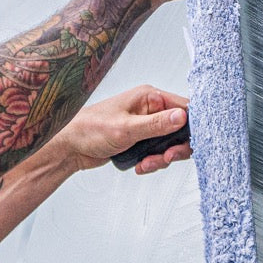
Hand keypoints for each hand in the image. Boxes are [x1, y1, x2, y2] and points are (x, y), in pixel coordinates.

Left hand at [50, 85, 190, 174]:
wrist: (70, 146)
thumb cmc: (91, 130)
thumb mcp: (126, 128)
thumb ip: (156, 124)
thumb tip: (183, 116)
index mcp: (149, 97)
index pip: (185, 108)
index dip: (192, 127)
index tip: (187, 144)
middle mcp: (150, 108)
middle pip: (181, 129)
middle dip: (175, 148)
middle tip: (165, 158)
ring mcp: (146, 124)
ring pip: (169, 144)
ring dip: (161, 158)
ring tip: (145, 164)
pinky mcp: (140, 139)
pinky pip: (157, 152)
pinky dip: (152, 162)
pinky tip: (139, 166)